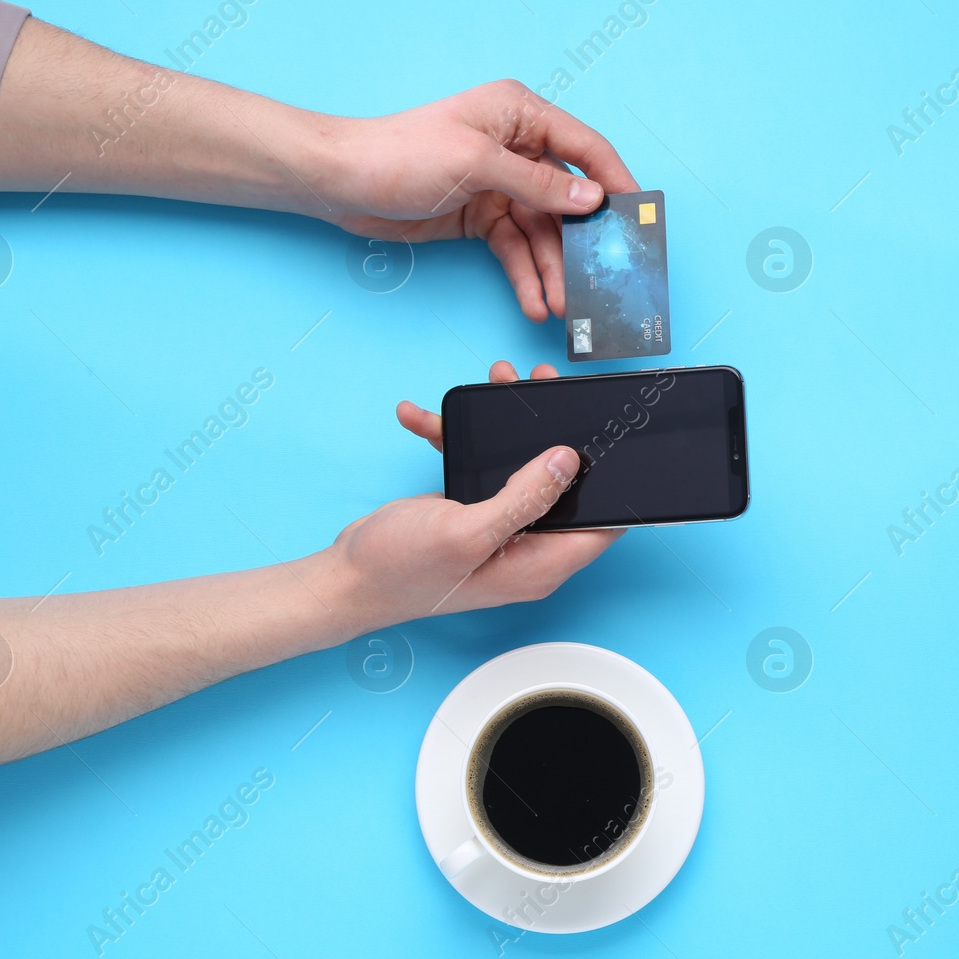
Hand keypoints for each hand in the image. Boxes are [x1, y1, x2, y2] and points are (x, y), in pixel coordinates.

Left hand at [319, 81, 637, 321]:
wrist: (342, 183)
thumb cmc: (399, 154)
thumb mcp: (475, 164)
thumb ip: (537, 183)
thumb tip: (591, 198)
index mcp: (519, 114)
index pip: (585, 147)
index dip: (615, 182)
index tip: (638, 219)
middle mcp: (516, 147)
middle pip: (566, 199)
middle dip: (581, 243)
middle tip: (600, 279)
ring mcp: (500, 185)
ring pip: (542, 232)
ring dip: (553, 269)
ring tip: (564, 306)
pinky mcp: (482, 217)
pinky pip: (516, 249)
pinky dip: (526, 275)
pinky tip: (536, 301)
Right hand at [331, 361, 622, 627]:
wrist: (345, 578)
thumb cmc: (400, 571)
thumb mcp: (467, 533)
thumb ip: (522, 499)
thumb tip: (567, 463)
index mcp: (539, 563)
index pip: (602, 523)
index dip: (613, 481)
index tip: (613, 434)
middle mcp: (526, 546)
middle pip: (562, 483)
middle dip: (554, 430)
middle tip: (540, 385)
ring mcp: (499, 527)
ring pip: (520, 465)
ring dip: (503, 423)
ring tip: (495, 380)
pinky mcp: (471, 511)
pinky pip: (478, 467)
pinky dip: (455, 438)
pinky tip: (426, 418)